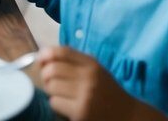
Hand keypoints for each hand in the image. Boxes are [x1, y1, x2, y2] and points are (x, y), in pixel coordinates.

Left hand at [39, 46, 165, 120]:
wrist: (127, 114)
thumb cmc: (106, 90)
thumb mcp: (95, 70)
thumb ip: (73, 61)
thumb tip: (43, 55)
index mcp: (92, 65)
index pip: (62, 52)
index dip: (45, 54)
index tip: (40, 59)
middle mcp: (89, 78)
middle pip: (52, 70)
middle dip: (45, 75)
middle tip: (50, 80)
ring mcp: (85, 96)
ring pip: (51, 87)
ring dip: (51, 90)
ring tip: (61, 93)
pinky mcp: (80, 112)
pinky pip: (54, 102)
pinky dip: (56, 103)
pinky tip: (67, 104)